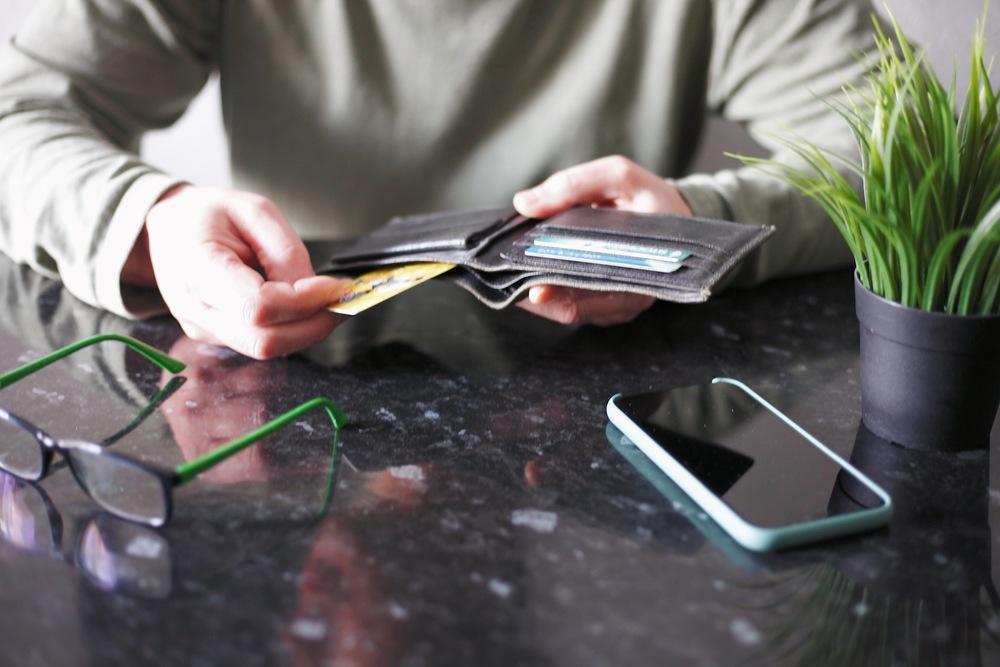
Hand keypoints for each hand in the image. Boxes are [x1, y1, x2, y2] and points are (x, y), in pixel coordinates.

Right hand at [130, 185, 345, 358]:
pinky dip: (291, 329)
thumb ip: (285, 252)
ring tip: (328, 302)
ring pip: (266, 348)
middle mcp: (196, 308)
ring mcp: (203, 327)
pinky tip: (303, 306)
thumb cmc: (208, 214)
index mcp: (198, 268)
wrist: (168, 229)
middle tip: (344, 300)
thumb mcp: (253, 210)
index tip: (335, 285)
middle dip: (314, 325)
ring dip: (306, 330)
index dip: (304, 302)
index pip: (258, 306)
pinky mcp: (215, 335)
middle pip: (265, 341)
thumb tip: (316, 292)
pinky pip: (260, 341)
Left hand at [512, 155, 692, 324]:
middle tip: (513, 283)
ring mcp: (624, 305)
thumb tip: (524, 203)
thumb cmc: (645, 195)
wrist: (672, 217)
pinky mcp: (612, 309)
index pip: (595, 281)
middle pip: (579, 306)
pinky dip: (553, 298)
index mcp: (645, 260)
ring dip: (543, 301)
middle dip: (542, 295)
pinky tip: (533, 282)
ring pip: (574, 313)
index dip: (560, 284)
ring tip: (515, 281)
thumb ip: (572, 185)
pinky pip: (577, 311)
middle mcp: (637, 291)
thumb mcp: (617, 176)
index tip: (530, 283)